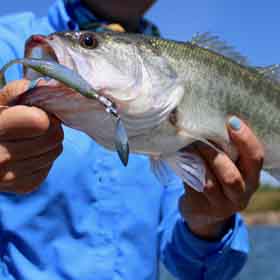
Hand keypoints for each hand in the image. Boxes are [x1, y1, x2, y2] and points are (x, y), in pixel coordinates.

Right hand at [0, 79, 62, 193]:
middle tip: (39, 124)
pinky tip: (29, 154)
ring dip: (50, 142)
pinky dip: (44, 157)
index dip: (43, 114)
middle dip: (51, 127)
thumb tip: (43, 86)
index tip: (36, 112)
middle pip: (54, 137)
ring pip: (56, 151)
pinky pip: (50, 165)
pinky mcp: (25, 187)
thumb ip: (17, 92)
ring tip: (32, 138)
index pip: (40, 122)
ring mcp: (11, 177)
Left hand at [179, 117, 263, 239]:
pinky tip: (181, 157)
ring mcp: (221, 205)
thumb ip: (227, 150)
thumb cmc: (217, 179)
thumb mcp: (229, 167)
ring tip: (188, 145)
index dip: (245, 140)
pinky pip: (193, 187)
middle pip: (231, 176)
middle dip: (214, 154)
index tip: (231, 121)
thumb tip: (212, 120)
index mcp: (252, 179)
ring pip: (209, 184)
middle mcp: (241, 195)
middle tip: (200, 137)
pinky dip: (186, 170)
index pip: (255, 159)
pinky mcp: (201, 208)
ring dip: (197, 161)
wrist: (202, 210)